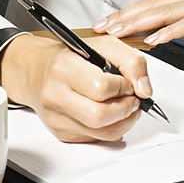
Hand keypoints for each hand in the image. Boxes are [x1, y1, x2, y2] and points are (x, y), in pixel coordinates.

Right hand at [0, 33, 152, 142]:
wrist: (38, 70)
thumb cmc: (72, 56)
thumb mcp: (104, 44)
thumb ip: (131, 61)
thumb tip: (145, 89)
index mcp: (65, 68)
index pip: (101, 87)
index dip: (124, 86)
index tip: (129, 82)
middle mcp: (56, 95)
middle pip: (100, 116)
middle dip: (126, 108)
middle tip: (133, 98)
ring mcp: (57, 118)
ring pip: (101, 133)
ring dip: (124, 121)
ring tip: (127, 106)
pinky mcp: (62, 133)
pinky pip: (96, 138)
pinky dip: (111, 127)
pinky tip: (111, 112)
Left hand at [92, 0, 183, 44]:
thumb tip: (180, 26)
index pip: (154, 1)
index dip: (129, 11)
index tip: (109, 20)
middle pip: (151, 5)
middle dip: (123, 17)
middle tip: (100, 27)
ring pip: (163, 12)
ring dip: (137, 23)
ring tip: (116, 33)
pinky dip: (170, 32)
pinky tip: (156, 40)